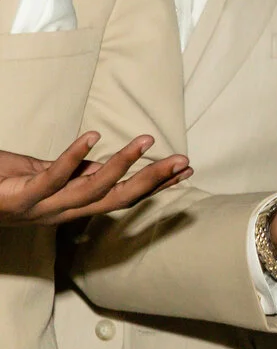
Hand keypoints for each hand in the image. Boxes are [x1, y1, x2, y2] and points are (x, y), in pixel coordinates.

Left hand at [0, 132, 191, 222]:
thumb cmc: (0, 185)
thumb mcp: (43, 176)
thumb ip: (73, 172)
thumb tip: (107, 164)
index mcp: (72, 207)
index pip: (123, 197)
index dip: (155, 185)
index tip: (185, 169)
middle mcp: (63, 212)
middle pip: (118, 198)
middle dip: (152, 180)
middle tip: (182, 161)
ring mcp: (42, 208)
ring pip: (93, 191)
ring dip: (123, 165)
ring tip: (145, 141)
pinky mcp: (22, 198)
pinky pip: (54, 178)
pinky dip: (74, 157)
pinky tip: (92, 136)